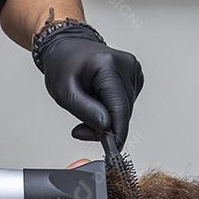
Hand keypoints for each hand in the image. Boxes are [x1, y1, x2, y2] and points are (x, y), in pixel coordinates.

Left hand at [37, 25, 143, 145]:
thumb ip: (85, 111)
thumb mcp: (64, 92)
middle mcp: (126, 64)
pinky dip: (113, 109)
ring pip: (126, 109)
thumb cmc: (63, 65)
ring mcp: (133, 68)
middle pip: (124, 111)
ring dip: (109, 118)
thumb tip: (106, 127)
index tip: (113, 151)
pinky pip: (127, 103)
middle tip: (82, 130)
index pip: (119, 107)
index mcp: (107, 64)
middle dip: (106, 127)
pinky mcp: (135, 75)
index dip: (117, 133)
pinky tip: (99, 100)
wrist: (67, 47)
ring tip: (87, 107)